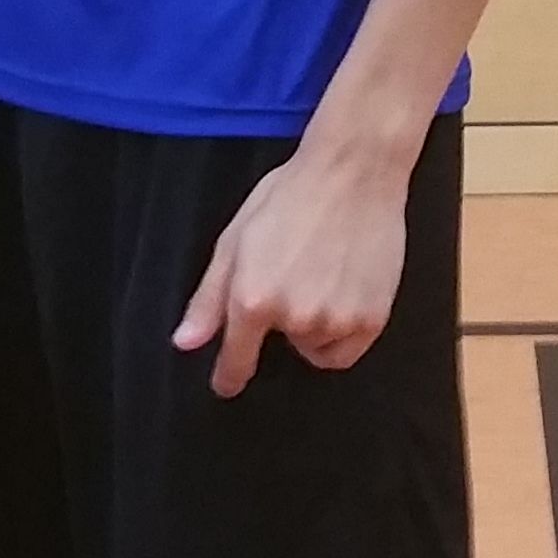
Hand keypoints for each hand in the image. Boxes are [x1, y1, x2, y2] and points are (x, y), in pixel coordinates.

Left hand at [173, 142, 408, 397]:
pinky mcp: (371, 320)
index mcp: (253, 298)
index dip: (229, 375)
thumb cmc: (290, 196)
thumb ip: (209, 299)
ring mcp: (336, 321)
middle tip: (294, 271)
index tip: (225, 384)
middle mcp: (294, 317)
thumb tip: (186, 343)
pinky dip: (340, 333)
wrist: (354, 173)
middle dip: (280, 317)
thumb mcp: (235, 240)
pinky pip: (346, 351)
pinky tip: (343, 293)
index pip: (237, 358)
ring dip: (313, 324)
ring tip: (322, 274)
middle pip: (280, 343)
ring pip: (314, 347)